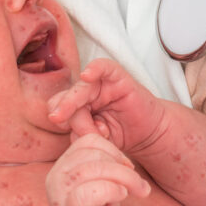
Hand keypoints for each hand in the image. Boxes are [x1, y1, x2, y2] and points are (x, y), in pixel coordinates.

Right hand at [44, 132, 149, 205]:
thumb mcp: (102, 186)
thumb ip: (107, 168)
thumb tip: (125, 158)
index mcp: (64, 166)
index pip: (89, 141)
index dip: (113, 150)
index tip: (128, 169)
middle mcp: (57, 176)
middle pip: (93, 151)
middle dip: (122, 165)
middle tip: (138, 184)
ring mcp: (60, 194)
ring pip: (93, 168)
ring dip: (124, 177)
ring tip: (137, 191)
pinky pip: (92, 190)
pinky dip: (113, 190)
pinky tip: (122, 198)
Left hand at [47, 58, 166, 153]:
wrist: (148, 133)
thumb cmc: (121, 135)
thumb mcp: (96, 139)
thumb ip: (81, 134)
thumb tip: (73, 131)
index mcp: (76, 105)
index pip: (56, 104)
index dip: (59, 116)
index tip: (65, 129)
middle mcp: (87, 92)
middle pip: (66, 95)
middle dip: (68, 112)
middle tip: (75, 128)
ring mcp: (102, 83)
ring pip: (82, 87)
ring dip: (83, 107)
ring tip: (100, 129)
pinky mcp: (119, 78)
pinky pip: (103, 67)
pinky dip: (94, 69)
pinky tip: (87, 76)